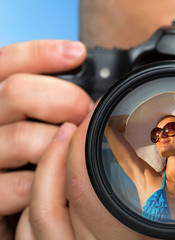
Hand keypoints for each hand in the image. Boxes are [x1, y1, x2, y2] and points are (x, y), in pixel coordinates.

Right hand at [0, 40, 92, 238]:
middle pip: (17, 92)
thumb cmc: (26, 142)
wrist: (4, 184)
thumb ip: (43, 94)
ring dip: (62, 144)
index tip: (78, 53)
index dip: (42, 54)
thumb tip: (82, 73)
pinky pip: (24, 184)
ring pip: (24, 138)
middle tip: (85, 112)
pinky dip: (52, 179)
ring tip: (77, 146)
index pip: (7, 62)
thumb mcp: (29, 111)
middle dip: (65, 100)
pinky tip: (62, 174)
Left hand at [15, 109, 174, 238]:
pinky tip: (62, 183)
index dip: (79, 148)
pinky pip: (45, 239)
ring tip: (62, 145)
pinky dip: (44, 206)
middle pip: (52, 205)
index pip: (85, 194)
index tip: (90, 118)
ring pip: (39, 224)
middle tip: (76, 123)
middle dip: (57, 156)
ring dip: (43, 180)